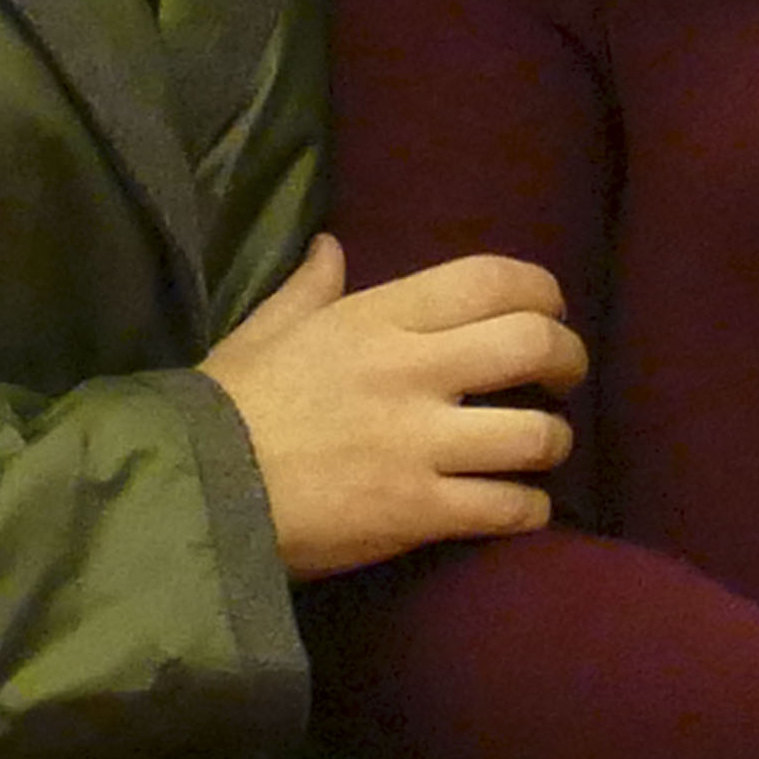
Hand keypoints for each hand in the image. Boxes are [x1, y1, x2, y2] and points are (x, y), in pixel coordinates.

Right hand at [205, 239, 585, 577]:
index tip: (550, 311)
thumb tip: (331, 246)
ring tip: (540, 449)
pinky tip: (519, 507)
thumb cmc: (225, 409)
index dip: (542, 291)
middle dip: (568, 360)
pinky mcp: (417, 512)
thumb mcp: (263, 333)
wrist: (190, 494)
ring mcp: (418, 444)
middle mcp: (410, 371)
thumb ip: (307, 289)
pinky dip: (529, 510)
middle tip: (561, 379)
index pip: (491, 279)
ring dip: (553, 442)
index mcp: (376, 318)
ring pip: (537, 434)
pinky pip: (509, 508)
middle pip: (534, 345)